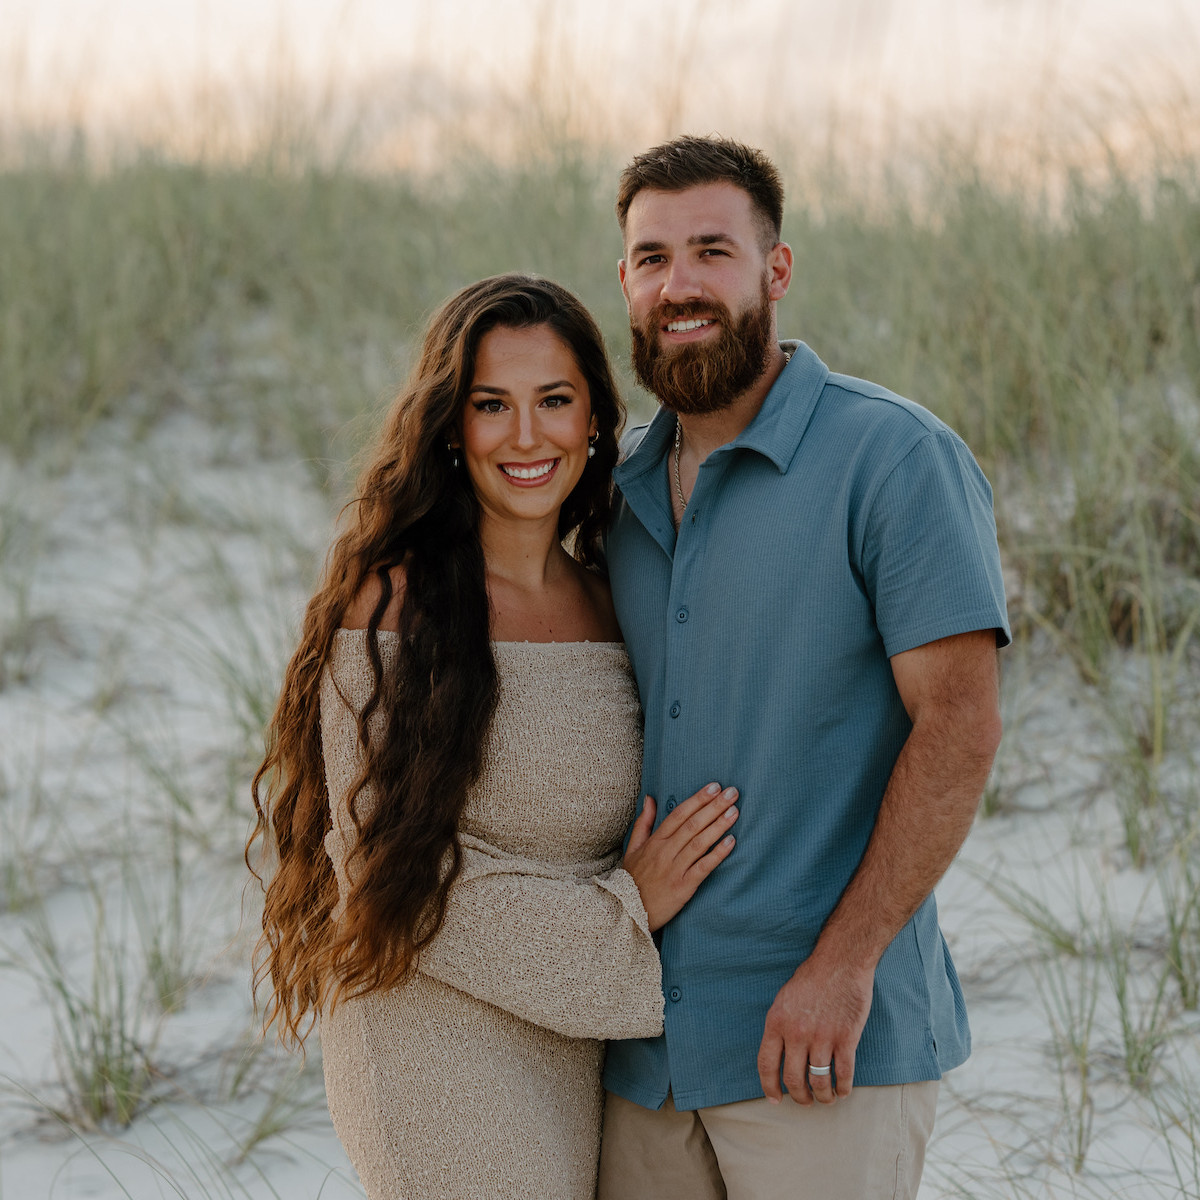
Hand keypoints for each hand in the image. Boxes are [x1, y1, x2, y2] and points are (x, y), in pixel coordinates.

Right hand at [621, 783, 738, 930]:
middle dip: (713, 806)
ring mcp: (674, 869)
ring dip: (718, 825)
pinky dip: (717, 854)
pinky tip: (731, 842)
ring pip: (699, 842)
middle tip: (732, 792)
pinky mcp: (683, 887)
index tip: (714, 787)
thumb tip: (650, 798)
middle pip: (692, 824)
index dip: (697, 799)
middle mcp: (665, 852)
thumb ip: (643, 823)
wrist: (627, 911)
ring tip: (734, 811)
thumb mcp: (633, 848)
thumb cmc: (633, 879)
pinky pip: (703, 867)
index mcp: (654, 841)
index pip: (678, 814)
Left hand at [756, 955, 874, 1105]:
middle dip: (800, 1097)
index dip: (769, 1087)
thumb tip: (780, 1055)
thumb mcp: (784, 999)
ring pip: (819, 1081)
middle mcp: (797, 1033)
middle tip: (805, 1101)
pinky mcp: (846, 1038)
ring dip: (823, 1096)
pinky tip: (842, 1091)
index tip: (775, 1099)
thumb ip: (780, 1027)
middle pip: (794, 1079)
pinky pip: (843, 1074)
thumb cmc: (812, 978)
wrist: (841, 962)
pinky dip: (843, 1088)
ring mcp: (822, 1037)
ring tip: (825, 1099)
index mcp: (777, 1022)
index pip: (767, 1064)